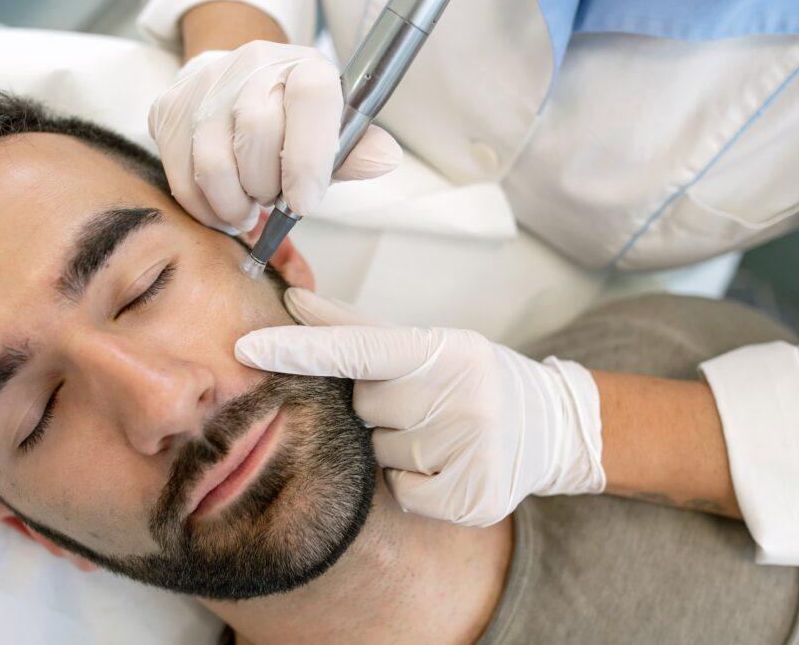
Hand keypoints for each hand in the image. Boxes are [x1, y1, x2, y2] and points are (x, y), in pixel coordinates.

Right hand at [149, 41, 402, 233]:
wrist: (239, 85)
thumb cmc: (294, 120)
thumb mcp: (332, 132)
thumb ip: (355, 151)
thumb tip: (384, 158)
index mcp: (304, 66)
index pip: (310, 98)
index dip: (308, 159)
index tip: (304, 203)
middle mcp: (253, 65)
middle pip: (257, 135)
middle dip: (268, 187)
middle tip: (274, 198)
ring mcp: (204, 85)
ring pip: (214, 165)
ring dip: (236, 204)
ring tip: (250, 205)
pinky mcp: (168, 109)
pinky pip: (183, 178)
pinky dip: (206, 208)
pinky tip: (224, 206)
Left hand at [235, 289, 605, 526]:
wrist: (551, 426)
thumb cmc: (471, 377)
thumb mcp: (427, 343)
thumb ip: (355, 327)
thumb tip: (295, 301)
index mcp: (448, 349)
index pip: (359, 349)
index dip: (300, 349)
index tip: (248, 347)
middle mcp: (464, 396)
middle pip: (364, 409)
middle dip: (379, 408)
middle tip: (423, 402)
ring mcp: (472, 451)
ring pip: (379, 453)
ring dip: (397, 445)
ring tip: (441, 432)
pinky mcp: (473, 498)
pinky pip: (401, 492)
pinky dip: (414, 482)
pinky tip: (446, 465)